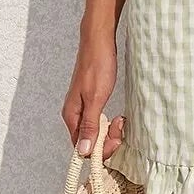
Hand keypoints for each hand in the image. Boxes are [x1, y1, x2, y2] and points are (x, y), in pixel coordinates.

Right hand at [61, 28, 126, 162]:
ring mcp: (83, 110)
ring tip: (121, 121)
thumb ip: (90, 125)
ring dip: (110, 133)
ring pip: (96, 133)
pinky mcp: (91, 103)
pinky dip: (110, 124)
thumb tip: (83, 150)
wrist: (99, 42)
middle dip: (107, 141)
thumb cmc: (97, 66)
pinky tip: (118, 119)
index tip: (115, 139)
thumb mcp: (96, 98)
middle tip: (120, 127)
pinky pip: (99, 123)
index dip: (100, 149)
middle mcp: (75, 116)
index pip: (82, 148)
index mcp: (72, 116)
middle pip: (89, 143)